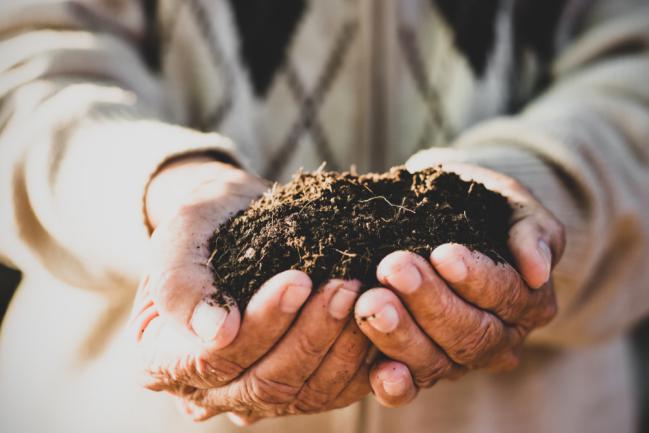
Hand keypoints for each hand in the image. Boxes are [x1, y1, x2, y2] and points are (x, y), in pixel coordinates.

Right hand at [132, 158, 372, 422]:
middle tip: (344, 284)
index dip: (261, 325)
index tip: (298, 279)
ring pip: (303, 394)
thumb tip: (216, 334)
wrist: (239, 221)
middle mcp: (207, 389)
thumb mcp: (182, 233)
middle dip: (309, 334)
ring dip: (339, 346)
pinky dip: (360, 363)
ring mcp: (253, 393)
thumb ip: (181, 280)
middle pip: (264, 384)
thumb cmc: (207, 223)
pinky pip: (333, 392)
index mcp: (163, 358)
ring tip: (361, 294)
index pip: (212, 361)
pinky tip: (377, 323)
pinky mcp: (295, 387)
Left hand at [354, 162, 565, 405]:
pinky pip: (410, 388)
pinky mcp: (418, 368)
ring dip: (401, 334)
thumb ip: (533, 234)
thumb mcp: (514, 207)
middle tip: (394, 268)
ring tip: (372, 302)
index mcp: (528, 304)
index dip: (476, 279)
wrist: (448, 218)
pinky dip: (395, 385)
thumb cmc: (483, 210)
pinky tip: (379, 370)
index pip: (506, 296)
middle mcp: (497, 340)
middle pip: (469, 333)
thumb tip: (538, 272)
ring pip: (436, 361)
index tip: (443, 253)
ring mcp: (457, 360)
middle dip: (429, 301)